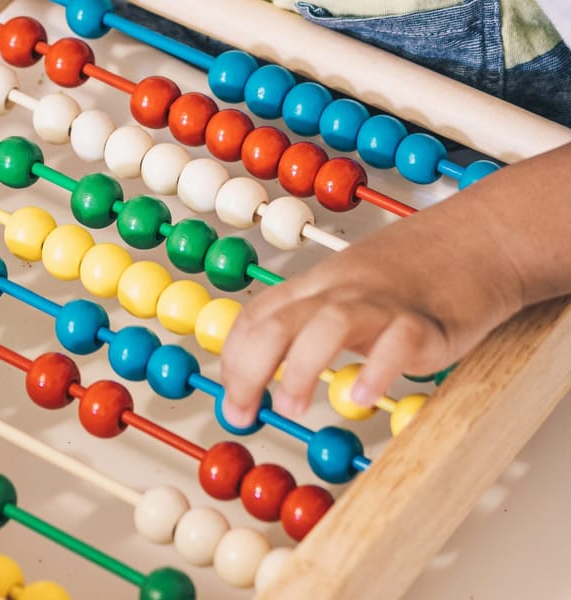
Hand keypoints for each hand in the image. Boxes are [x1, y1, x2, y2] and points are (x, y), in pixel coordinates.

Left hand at [220, 198, 523, 426]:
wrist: (482, 236)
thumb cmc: (412, 273)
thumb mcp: (348, 292)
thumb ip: (313, 328)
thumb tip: (271, 375)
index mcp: (318, 286)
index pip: (257, 318)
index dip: (233, 361)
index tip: (230, 402)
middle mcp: (341, 291)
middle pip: (278, 322)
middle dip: (248, 370)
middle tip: (242, 412)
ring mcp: (383, 303)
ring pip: (329, 325)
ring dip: (300, 368)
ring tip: (291, 407)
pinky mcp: (428, 320)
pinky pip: (398, 341)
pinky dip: (377, 368)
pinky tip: (361, 396)